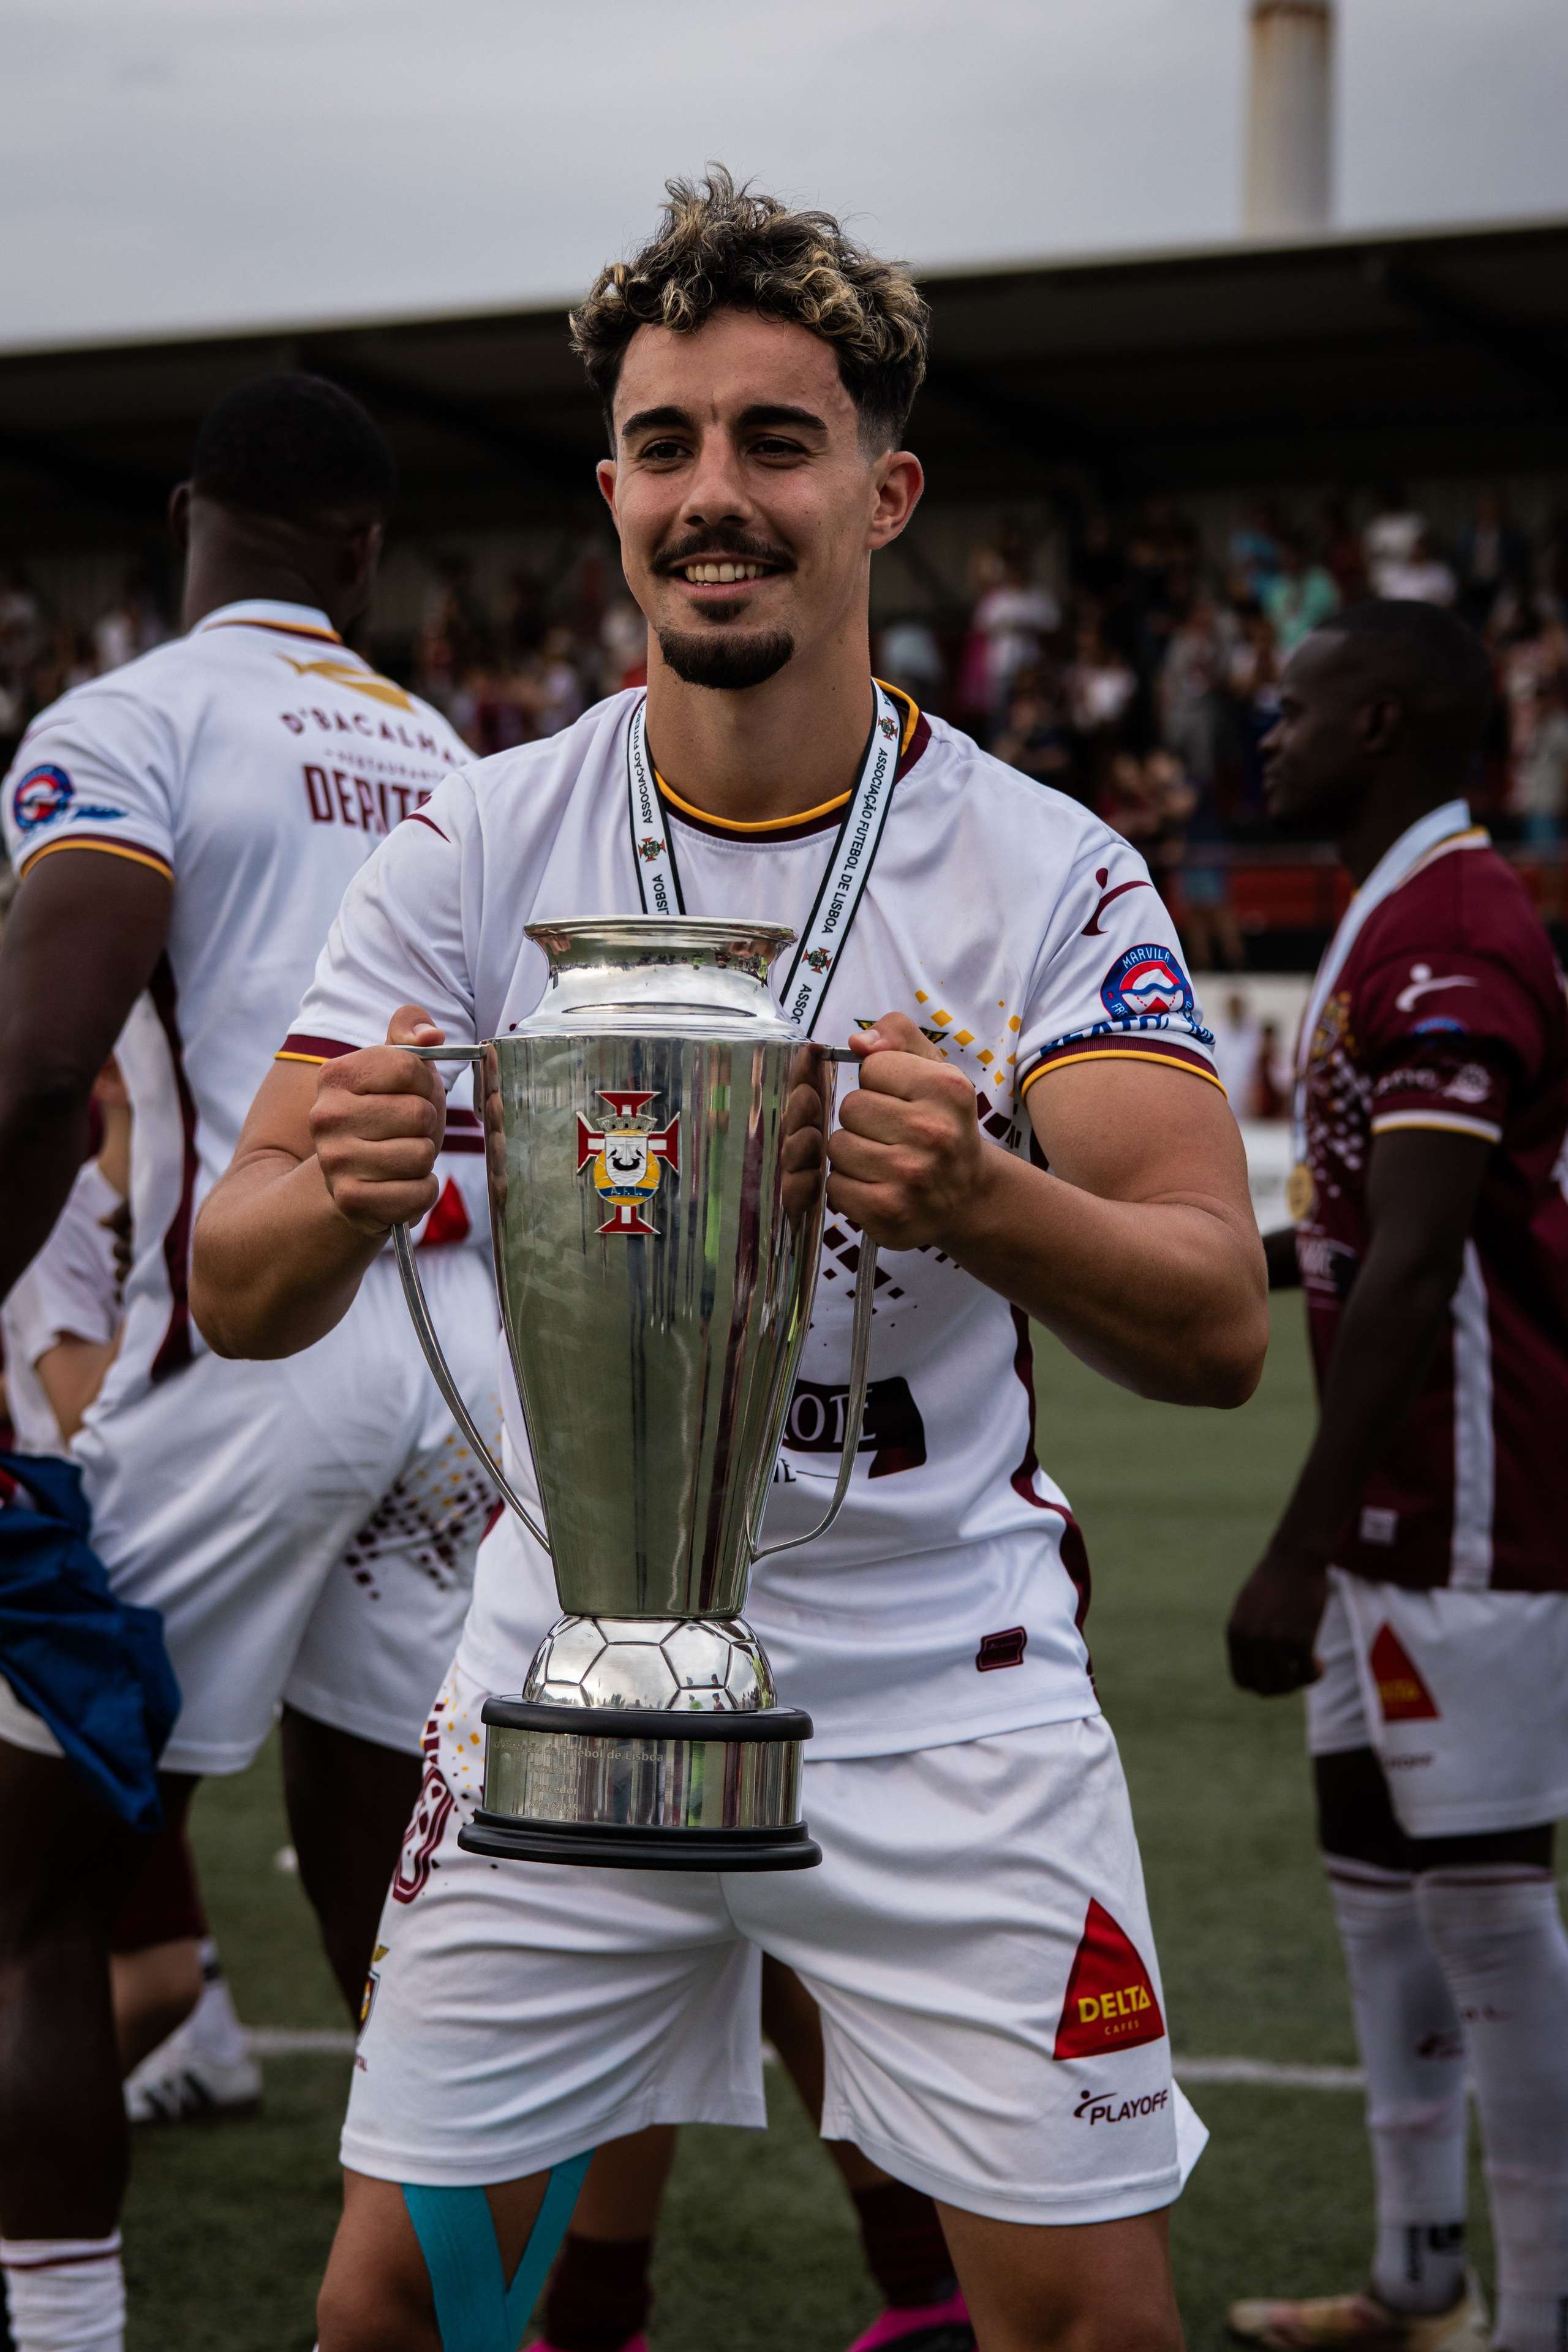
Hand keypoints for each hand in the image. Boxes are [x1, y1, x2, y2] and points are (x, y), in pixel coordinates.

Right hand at [308, 1005, 448, 1237]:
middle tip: (404, 1132)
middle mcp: (324, 1117)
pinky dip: (422, 1190)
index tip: (409, 1093)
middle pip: (418, 1113)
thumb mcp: (398, 1066)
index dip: (423, 1083)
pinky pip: (420, 1192)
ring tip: (400, 1157)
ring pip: (421, 1154)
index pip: (409, 1066)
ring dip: (423, 1159)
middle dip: (424, 1124)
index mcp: (334, 1075)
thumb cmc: (387, 1113)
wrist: (354, 1176)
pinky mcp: (352, 1200)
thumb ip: (411, 1030)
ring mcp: (335, 1161)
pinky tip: (401, 1184)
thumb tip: (431, 1035)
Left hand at [826, 1012, 995, 1249]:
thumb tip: (858, 1042)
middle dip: (863, 1119)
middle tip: (892, 1134)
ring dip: (853, 1154)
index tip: (901, 1100)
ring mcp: (910, 1176)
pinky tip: (876, 1186)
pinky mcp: (888, 1212)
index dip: (879, 1082)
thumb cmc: (943, 1126)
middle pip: (850, 1107)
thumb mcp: (935, 1070)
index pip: (871, 1067)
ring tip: (883, 1160)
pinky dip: (848, 1187)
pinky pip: (835, 1186)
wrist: (968, 1196)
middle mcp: (933, 1132)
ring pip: (838, 1147)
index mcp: (946, 1089)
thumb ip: (899, 1035)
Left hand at [1226, 1543, 1328, 1696]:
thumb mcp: (1248, 1608)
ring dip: (1300, 1682)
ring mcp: (1274, 1640)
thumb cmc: (1274, 1581)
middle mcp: (1251, 1640)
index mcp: (1235, 1634)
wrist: (1295, 1558)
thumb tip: (1258, 1668)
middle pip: (1265, 1688)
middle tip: (1295, 1672)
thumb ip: (1248, 1636)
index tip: (1276, 1673)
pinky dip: (1316, 1673)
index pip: (1242, 1680)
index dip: (1261, 1684)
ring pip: (1286, 1684)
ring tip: (1309, 1664)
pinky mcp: (1300, 1638)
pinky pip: (1308, 1674)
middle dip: (1282, 1687)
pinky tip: (1320, 1660)